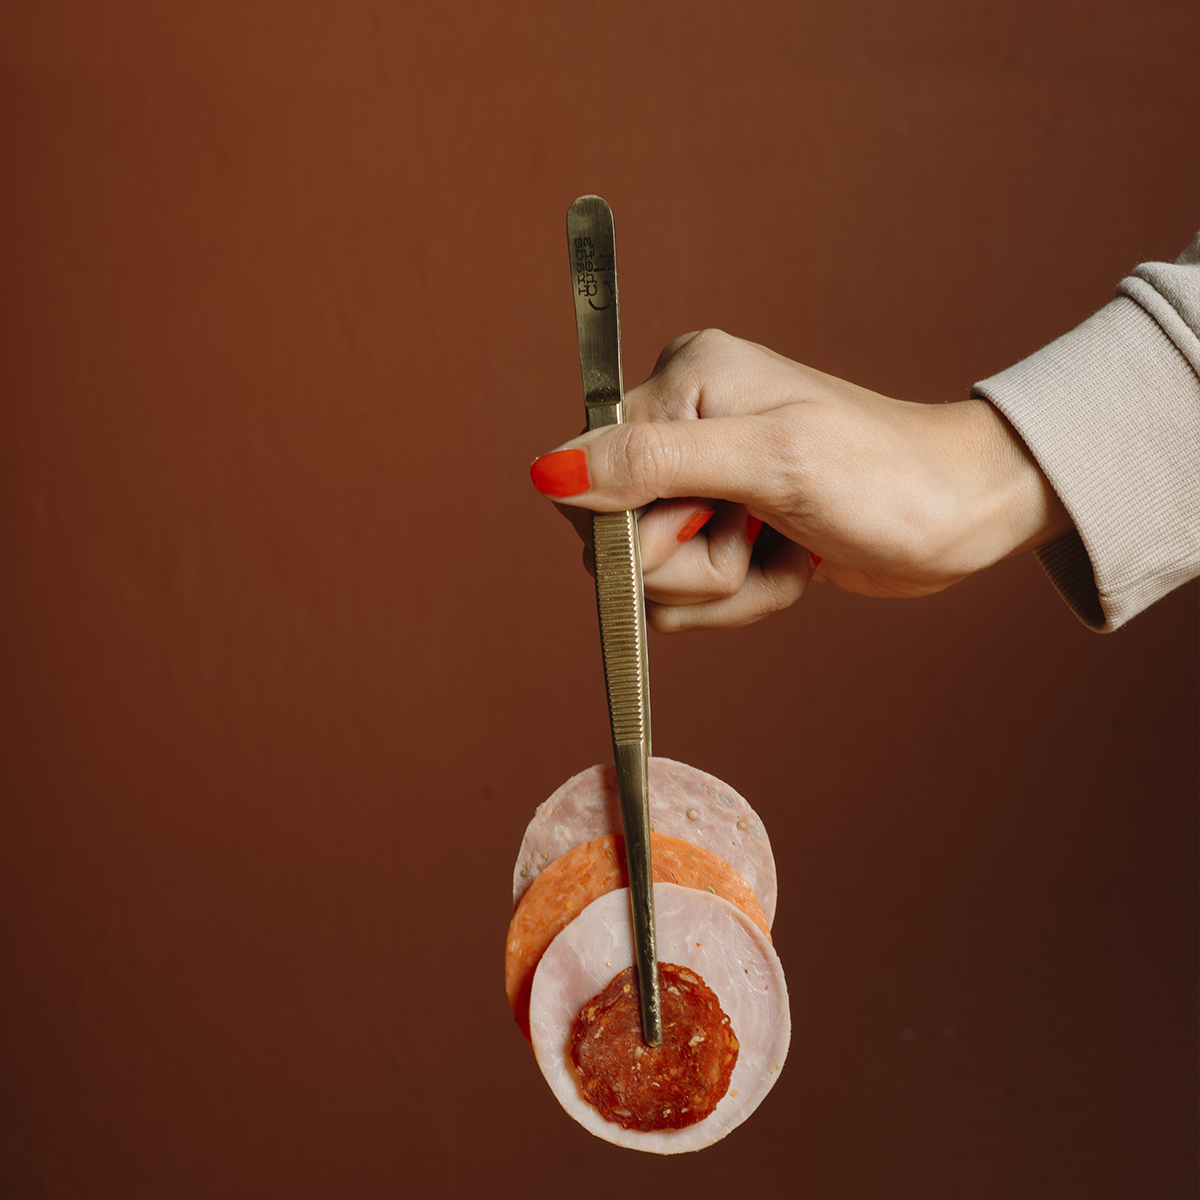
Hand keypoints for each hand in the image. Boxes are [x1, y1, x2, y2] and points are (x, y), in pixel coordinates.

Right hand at [532, 330, 1070, 631]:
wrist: (963, 513)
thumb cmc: (884, 473)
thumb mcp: (767, 460)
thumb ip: (652, 463)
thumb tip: (548, 471)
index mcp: (680, 382)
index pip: (586, 479)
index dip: (642, 528)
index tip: (714, 516)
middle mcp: (682, 427)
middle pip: (620, 540)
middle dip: (697, 562)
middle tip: (761, 528)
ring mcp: (705, 482)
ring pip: (658, 579)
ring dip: (729, 584)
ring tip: (785, 542)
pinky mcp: (726, 527)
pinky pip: (694, 596)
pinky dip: (747, 596)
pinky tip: (793, 560)